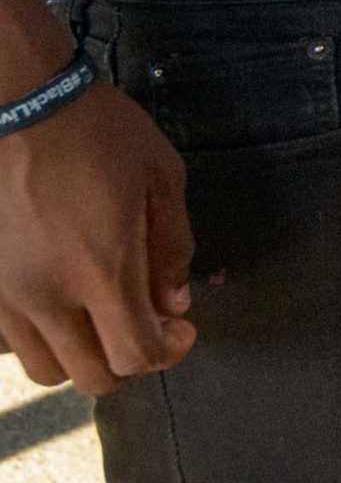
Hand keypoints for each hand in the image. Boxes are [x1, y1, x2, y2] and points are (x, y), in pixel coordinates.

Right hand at [0, 82, 195, 394]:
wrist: (22, 105)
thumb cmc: (100, 134)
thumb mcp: (162, 178)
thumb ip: (172, 248)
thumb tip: (174, 303)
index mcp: (101, 271)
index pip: (134, 355)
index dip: (167, 353)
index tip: (181, 330)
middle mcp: (47, 296)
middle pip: (90, 377)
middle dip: (128, 363)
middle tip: (146, 326)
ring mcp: (5, 295)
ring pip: (44, 368)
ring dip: (81, 356)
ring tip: (101, 317)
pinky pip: (11, 341)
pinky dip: (42, 337)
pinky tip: (60, 301)